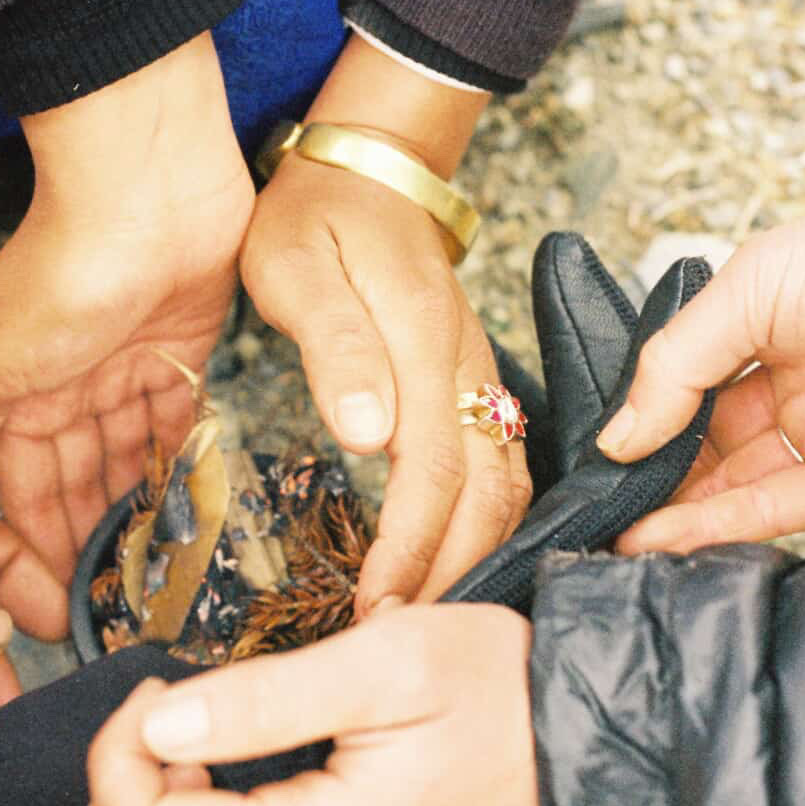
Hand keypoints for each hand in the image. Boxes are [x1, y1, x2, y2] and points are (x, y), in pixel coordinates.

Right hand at [0, 37, 255, 582]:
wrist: (146, 192)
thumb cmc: (63, 271)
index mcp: (19, 384)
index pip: (22, 480)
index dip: (33, 537)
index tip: (50, 601)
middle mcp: (71, 377)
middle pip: (78, 471)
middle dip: (87, 530)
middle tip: (109, 598)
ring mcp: (128, 360)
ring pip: (128, 450)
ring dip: (134, 502)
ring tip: (150, 566)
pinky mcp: (184, 344)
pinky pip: (177, 416)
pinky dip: (177, 456)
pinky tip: (184, 503)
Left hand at [242, 36, 529, 611]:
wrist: (366, 167)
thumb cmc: (312, 217)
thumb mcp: (296, 265)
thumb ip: (334, 345)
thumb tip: (369, 433)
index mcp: (427, 344)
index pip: (435, 473)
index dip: (410, 551)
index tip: (373, 613)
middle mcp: (470, 366)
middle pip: (489, 493)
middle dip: (451, 572)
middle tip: (395, 638)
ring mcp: (480, 373)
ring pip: (508, 482)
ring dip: (477, 552)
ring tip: (425, 613)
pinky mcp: (474, 378)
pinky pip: (500, 462)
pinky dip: (487, 519)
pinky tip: (454, 556)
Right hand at [604, 197, 804, 551]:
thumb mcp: (755, 284)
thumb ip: (677, 360)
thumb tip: (618, 434)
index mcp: (773, 312)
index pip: (689, 372)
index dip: (641, 408)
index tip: (594, 445)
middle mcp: (799, 373)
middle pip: (707, 433)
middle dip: (649, 467)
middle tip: (591, 499)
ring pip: (735, 482)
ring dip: (671, 509)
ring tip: (608, 531)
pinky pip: (776, 513)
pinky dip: (714, 530)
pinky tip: (658, 540)